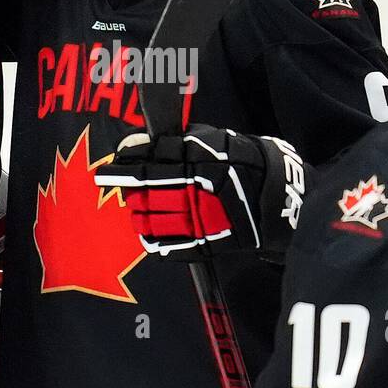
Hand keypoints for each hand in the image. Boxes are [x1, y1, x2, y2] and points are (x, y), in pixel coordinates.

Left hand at [93, 124, 306, 261]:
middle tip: (108, 180)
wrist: (279, 197)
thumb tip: (134, 142)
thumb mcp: (212, 141)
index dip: (128, 160)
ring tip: (134, 206)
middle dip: (126, 184)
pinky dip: (153, 240)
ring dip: (137, 211)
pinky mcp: (206, 242)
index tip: (111, 162)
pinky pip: (169, 246)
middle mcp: (199, 186)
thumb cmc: (240, 163)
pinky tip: (146, 232)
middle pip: (148, 187)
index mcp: (200, 157)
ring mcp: (201, 216)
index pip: (153, 157)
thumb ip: (174, 142)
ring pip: (153, 216)